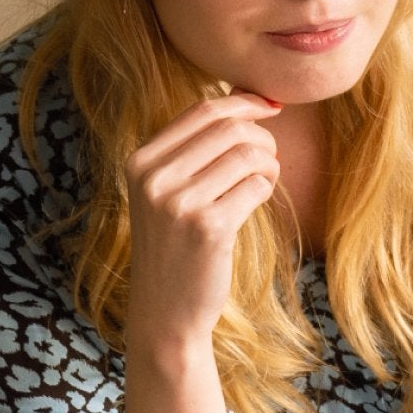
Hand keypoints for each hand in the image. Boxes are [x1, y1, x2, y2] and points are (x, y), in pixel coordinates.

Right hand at [119, 88, 282, 359]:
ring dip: (269, 164)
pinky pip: (255, 186)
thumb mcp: (167, 193)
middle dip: (262, 137)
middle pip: (229, 128)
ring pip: (247, 154)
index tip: (272, 107)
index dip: (244, 102)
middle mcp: (154, 178)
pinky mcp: (208, 227)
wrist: (165, 313)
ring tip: (266, 179)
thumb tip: (247, 99)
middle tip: (270, 159)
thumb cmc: (176, 248)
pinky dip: (266, 188)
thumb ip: (194, 149)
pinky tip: (259, 198)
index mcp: (140, 162)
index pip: (202, 111)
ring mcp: (178, 203)